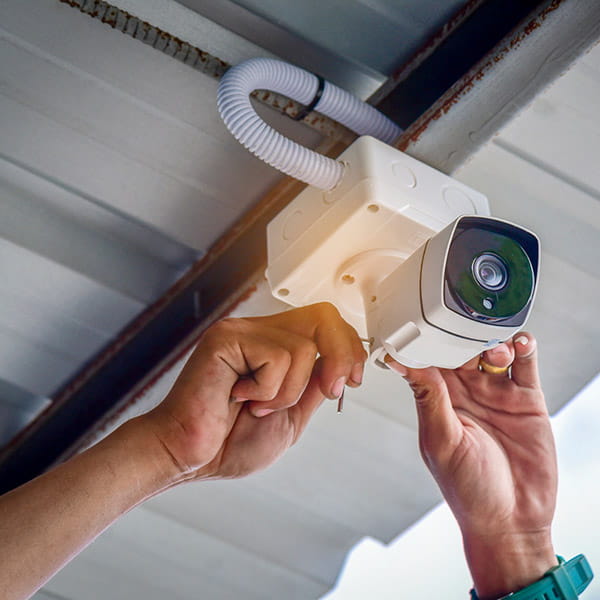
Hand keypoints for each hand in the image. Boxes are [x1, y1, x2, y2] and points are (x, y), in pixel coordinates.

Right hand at [141, 303, 365, 482]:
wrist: (189, 456)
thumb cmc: (229, 441)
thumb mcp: (291, 416)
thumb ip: (313, 387)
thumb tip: (341, 366)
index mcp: (274, 346)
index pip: (324, 323)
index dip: (349, 347)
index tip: (353, 379)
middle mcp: (259, 332)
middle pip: (323, 316)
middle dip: (341, 355)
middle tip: (331, 390)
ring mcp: (242, 332)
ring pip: (303, 347)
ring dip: (288, 393)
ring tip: (257, 405)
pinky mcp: (226, 339)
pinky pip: (277, 358)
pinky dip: (268, 391)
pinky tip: (239, 397)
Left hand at [386, 334, 557, 598]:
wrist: (513, 520)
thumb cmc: (467, 489)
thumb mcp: (442, 441)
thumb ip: (429, 399)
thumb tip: (404, 363)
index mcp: (438, 401)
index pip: (428, 361)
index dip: (425, 341)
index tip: (420, 320)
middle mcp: (466, 393)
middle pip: (460, 350)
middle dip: (461, 336)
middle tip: (464, 328)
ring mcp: (496, 394)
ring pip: (492, 352)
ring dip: (491, 342)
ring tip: (494, 351)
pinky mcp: (525, 400)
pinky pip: (524, 366)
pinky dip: (523, 349)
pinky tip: (520, 343)